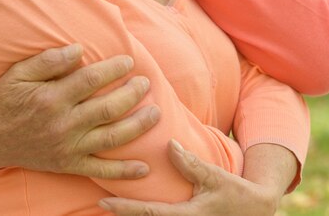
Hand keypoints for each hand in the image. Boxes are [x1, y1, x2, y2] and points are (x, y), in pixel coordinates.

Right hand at [0, 44, 159, 178]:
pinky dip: (123, 171)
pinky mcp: (68, 164)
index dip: (113, 69)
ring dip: (137, 126)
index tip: (128, 61)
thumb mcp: (20, 73)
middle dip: (131, 94)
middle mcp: (62, 125)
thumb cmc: (6, 100)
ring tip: (155, 112)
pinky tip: (144, 166)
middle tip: (145, 83)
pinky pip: (100, 170)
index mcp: (51, 98)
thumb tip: (79, 50)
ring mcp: (67, 148)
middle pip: (107, 109)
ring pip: (110, 138)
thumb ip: (49, 60)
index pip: (90, 80)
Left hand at [98, 140, 280, 214]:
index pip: (149, 213)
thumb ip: (191, 164)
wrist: (256, 211)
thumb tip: (170, 145)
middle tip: (98, 205)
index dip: (125, 209)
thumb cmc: (235, 193)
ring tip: (109, 208)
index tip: (103, 202)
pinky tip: (134, 210)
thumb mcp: (215, 177)